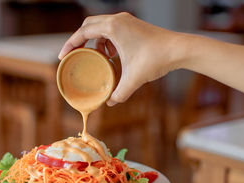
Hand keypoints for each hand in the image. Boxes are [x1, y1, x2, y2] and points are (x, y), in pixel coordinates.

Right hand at [58, 12, 184, 105]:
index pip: (83, 32)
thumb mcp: (134, 78)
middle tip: (76, 56)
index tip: (63, 57)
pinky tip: (113, 54)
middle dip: (80, 41)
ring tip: (98, 58)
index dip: (70, 44)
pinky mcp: (133, 24)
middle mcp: (118, 19)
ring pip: (101, 26)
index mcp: (113, 27)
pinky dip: (107, 40)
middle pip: (89, 25)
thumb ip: (119, 92)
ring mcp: (127, 20)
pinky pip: (112, 29)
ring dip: (95, 40)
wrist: (179, 49)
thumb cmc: (156, 59)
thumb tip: (110, 102)